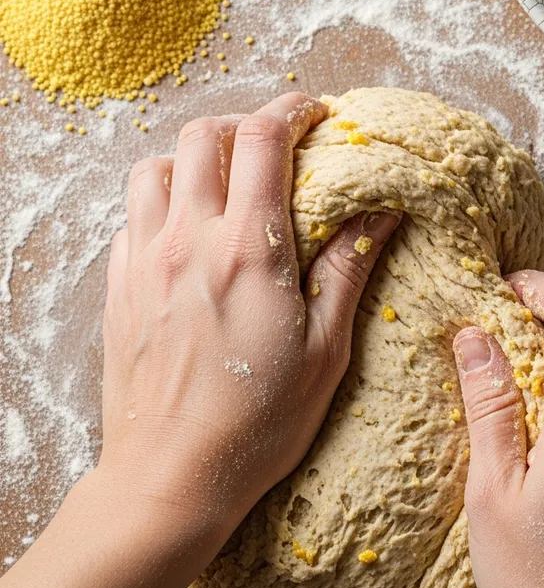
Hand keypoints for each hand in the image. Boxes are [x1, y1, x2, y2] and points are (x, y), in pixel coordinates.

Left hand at [101, 92, 398, 537]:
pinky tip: (189, 235)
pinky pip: (134, 216)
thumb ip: (348, 268)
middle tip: (276, 147)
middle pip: (205, 136)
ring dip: (195, 159)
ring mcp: (145, 262)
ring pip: (157, 167)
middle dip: (245, 125)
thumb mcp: (325, 350)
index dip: (293, 111)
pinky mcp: (120, 287)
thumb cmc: (258, 422)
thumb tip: (378, 212)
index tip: (315, 113)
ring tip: (226, 186)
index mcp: (249, 252)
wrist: (171, 476)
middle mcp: (190, 242)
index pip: (264, 141)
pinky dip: (164, 203)